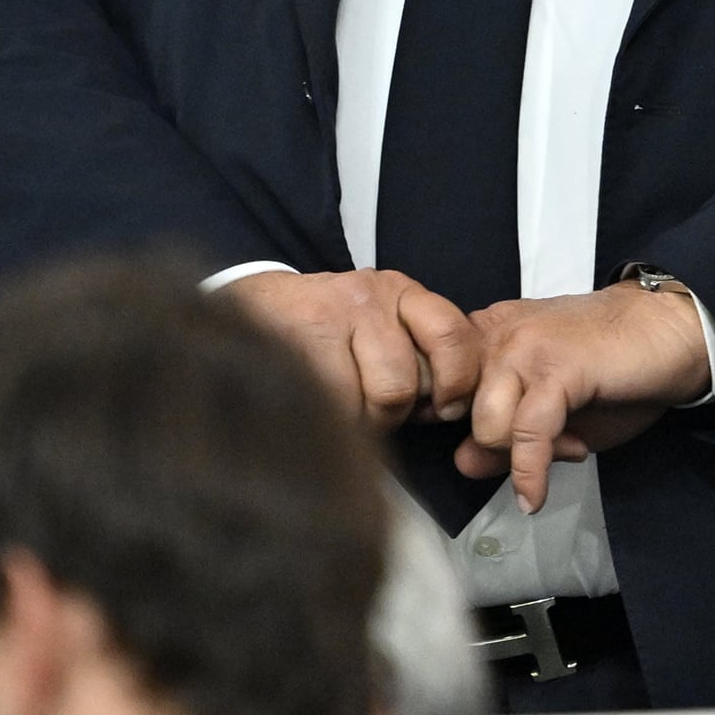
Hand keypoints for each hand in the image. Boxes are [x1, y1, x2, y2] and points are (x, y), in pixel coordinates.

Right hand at [225, 268, 482, 428]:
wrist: (257, 306)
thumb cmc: (333, 332)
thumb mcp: (386, 328)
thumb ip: (422, 359)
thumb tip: (448, 410)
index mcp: (403, 292)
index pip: (452, 333)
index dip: (458, 381)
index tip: (446, 409)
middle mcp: (371, 296)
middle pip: (406, 384)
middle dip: (395, 414)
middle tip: (375, 409)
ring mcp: (331, 316)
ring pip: (375, 399)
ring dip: (363, 421)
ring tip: (346, 407)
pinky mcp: (299, 342)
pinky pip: (336, 406)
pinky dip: (335, 422)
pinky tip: (322, 408)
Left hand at [455, 285, 711, 512]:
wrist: (671, 330)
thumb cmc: (614, 366)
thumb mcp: (550, 409)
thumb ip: (502, 435)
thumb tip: (462, 463)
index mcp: (488, 335)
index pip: (435, 387)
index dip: (446, 427)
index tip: (474, 451)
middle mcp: (496, 335)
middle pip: (455, 413)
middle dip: (494, 446)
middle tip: (546, 448)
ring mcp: (524, 347)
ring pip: (484, 425)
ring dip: (519, 457)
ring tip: (566, 451)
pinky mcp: (557, 368)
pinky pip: (526, 434)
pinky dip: (529, 474)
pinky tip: (534, 497)